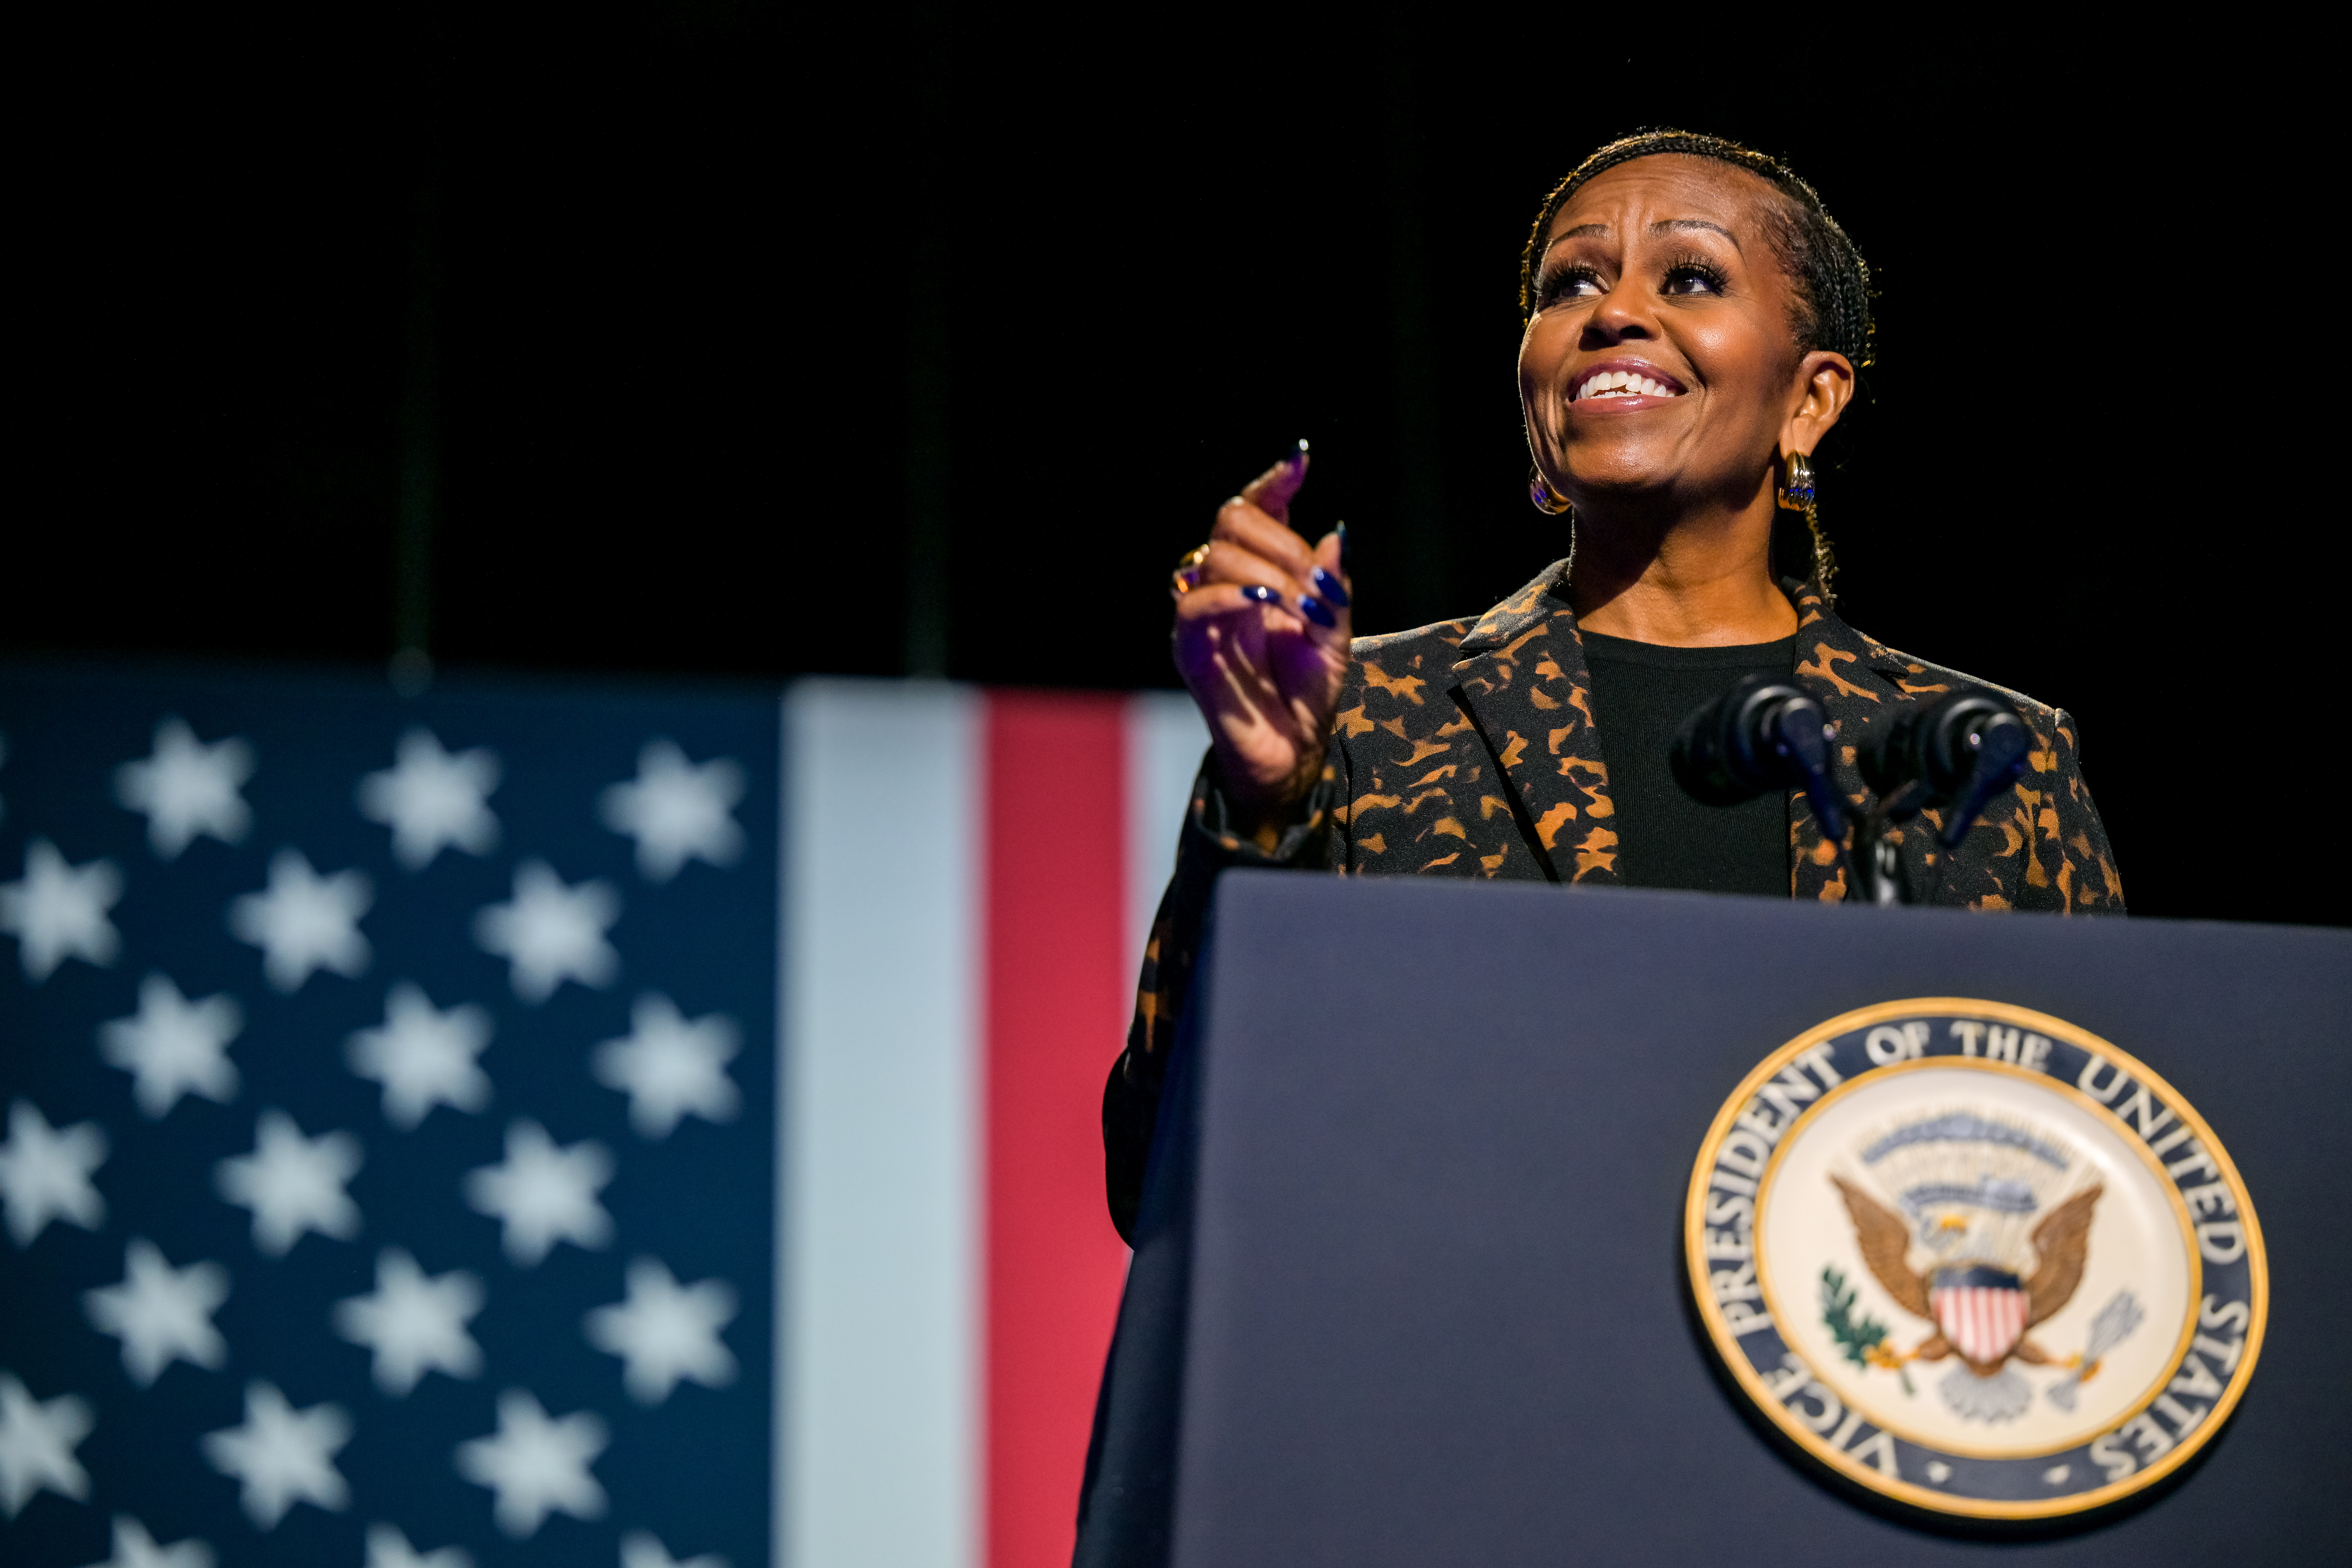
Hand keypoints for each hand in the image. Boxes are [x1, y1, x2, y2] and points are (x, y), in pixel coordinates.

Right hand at [1172, 444, 1351, 822]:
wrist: (1294, 751)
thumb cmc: (1310, 693)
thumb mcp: (1337, 634)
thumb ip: (1335, 586)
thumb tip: (1335, 531)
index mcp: (1262, 571)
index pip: (1256, 508)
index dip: (1273, 481)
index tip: (1299, 461)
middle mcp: (1227, 584)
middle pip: (1232, 518)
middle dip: (1281, 540)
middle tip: (1315, 583)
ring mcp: (1204, 613)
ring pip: (1215, 554)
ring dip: (1266, 571)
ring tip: (1301, 605)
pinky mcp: (1190, 647)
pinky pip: (1194, 603)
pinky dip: (1230, 595)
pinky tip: (1262, 603)